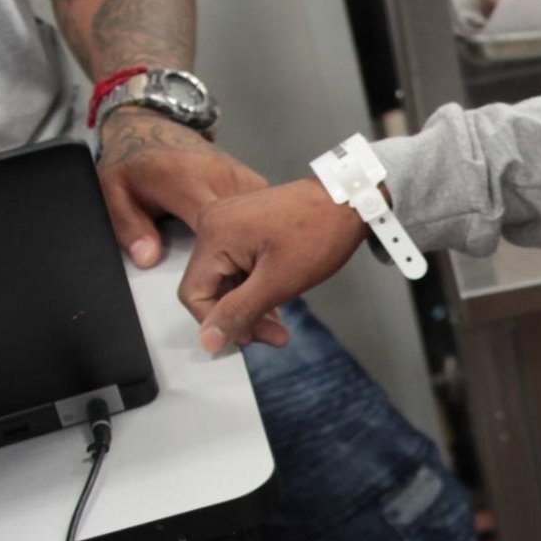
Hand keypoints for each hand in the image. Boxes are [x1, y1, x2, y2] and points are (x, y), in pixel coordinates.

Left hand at [95, 110, 289, 344]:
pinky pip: (266, 230)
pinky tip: (265, 279)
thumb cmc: (135, 157)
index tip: (219, 326)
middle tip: (266, 334)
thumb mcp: (114, 188)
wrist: (155, 122)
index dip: (217, 299)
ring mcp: (245, 183)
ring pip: (263, 243)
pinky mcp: (257, 185)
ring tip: (273, 319)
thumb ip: (129, 226)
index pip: (210, 249)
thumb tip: (148, 260)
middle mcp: (223, 184)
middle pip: (245, 253)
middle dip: (256, 298)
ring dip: (268, 280)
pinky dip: (268, 256)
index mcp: (190, 186)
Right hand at [180, 179, 368, 352]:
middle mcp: (213, 224)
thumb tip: (208, 341)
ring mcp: (228, 222)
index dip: (218, 323)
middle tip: (274, 335)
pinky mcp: (242, 225)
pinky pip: (237, 265)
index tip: (251, 338)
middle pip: (210, 287)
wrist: (347, 199)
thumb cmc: (318, 234)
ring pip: (225, 280)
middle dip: (239, 316)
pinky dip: (254, 287)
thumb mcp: (278, 282)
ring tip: (280, 325)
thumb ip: (238, 313)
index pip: (193, 294)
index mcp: (214, 234)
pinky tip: (276, 302)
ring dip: (249, 305)